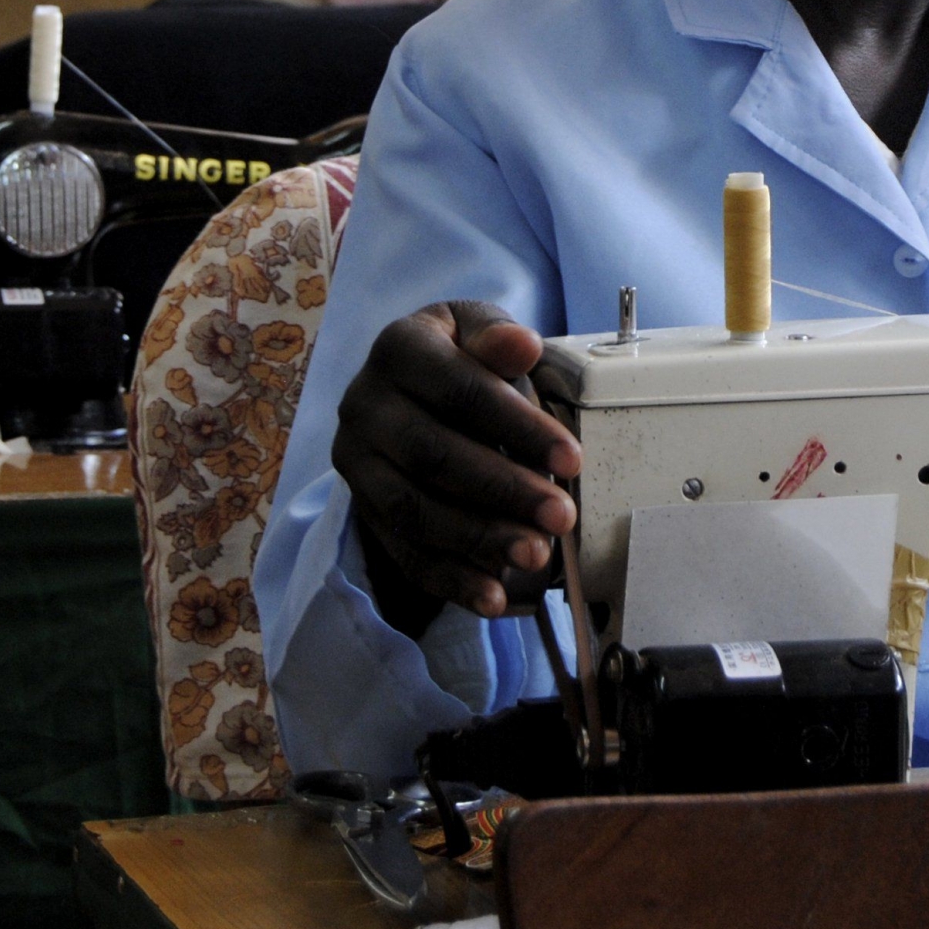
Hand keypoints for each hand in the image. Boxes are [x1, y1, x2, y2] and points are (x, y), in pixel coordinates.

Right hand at [334, 300, 582, 634]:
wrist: (410, 392)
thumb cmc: (460, 358)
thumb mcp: (478, 332)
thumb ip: (497, 338)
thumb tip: (520, 344)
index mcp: (398, 347)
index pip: (459, 389)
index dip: (518, 426)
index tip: (572, 459)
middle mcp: (364, 404)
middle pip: (432, 455)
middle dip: (503, 490)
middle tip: (561, 516)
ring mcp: (357, 462)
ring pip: (413, 510)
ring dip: (479, 539)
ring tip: (535, 554)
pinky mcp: (362, 509)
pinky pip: (402, 552)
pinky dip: (450, 579)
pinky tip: (493, 596)